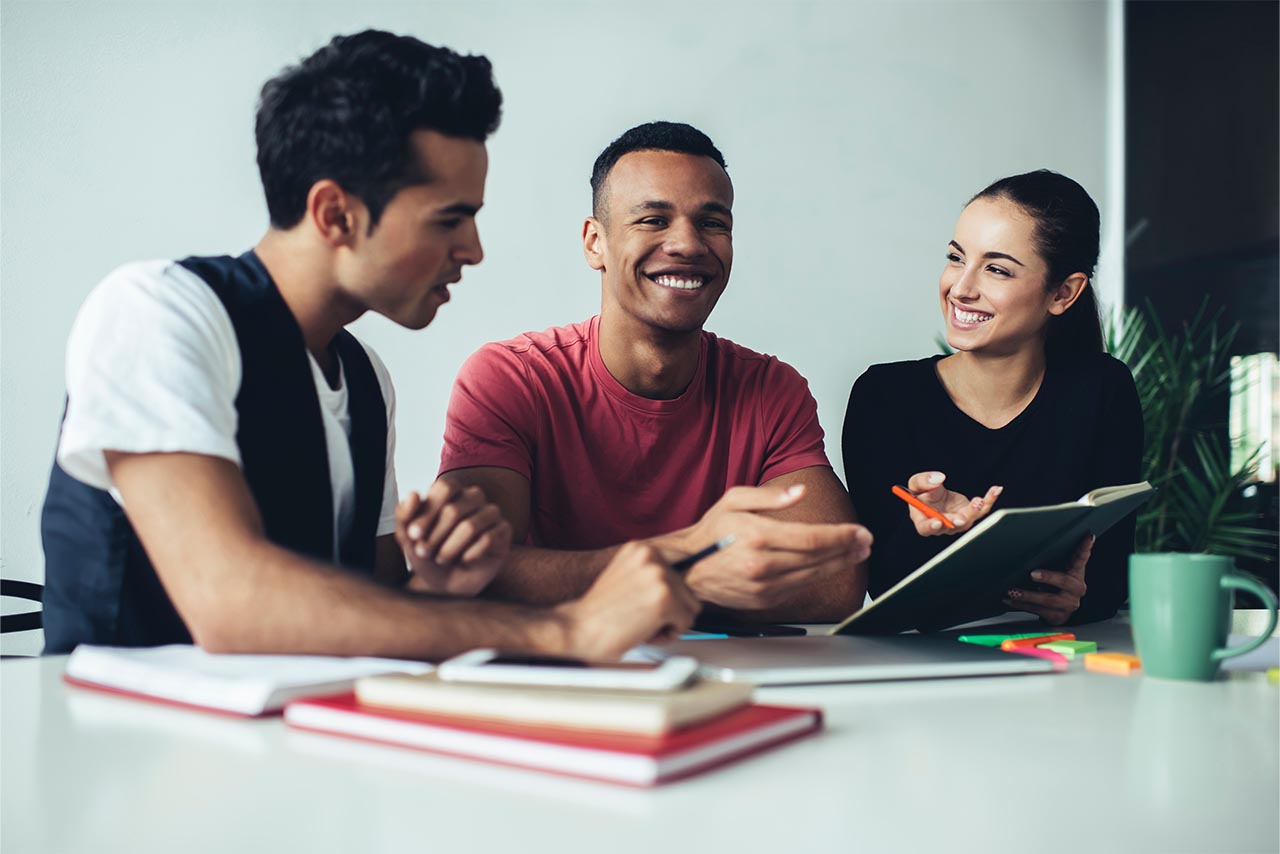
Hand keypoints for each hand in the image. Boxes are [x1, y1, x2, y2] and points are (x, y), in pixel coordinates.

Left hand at [395, 480, 511, 596]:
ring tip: (441, 559)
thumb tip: (412, 494)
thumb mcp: (409, 539)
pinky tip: (464, 560)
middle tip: (424, 553)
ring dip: (450, 548)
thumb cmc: (429, 556)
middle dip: (434, 537)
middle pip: (454, 510)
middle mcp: (473, 497)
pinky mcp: (504, 531)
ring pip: (470, 527)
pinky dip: (470, 554)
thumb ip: (404, 516)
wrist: (447, 584)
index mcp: (451, 491)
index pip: (444, 487)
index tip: (413, 535)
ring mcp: (491, 513)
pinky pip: (488, 539)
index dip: (427, 512)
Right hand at [555, 542, 700, 660]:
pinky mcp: (664, 598)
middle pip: (688, 591)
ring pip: (690, 608)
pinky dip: (668, 635)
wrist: (575, 628)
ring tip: (640, 623)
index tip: (645, 605)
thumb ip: (651, 577)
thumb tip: (684, 586)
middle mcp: (652, 556)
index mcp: (642, 548)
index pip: (679, 576)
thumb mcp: (627, 580)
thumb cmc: (599, 613)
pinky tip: (642, 631)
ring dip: (669, 623)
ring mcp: (659, 575)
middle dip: (669, 612)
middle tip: (638, 618)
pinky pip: (686, 623)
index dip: (664, 598)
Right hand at [673, 484, 872, 610]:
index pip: (813, 538)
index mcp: (759, 537)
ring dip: (839, 564)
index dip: (842, 536)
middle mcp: (764, 565)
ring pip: (813, 575)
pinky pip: (800, 587)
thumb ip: (770, 497)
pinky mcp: (765, 600)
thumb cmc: (710, 534)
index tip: (860, 532)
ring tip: (855, 553)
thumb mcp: (734, 500)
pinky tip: (829, 566)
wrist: (687, 568)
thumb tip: (799, 493)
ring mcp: (765, 586)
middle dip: (847, 549)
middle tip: (865, 542)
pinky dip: (818, 576)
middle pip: (819, 558)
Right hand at [903, 471, 1002, 535]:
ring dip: (974, 511)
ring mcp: (957, 521)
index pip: (925, 528)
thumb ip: (923, 481)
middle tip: (962, 517)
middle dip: (957, 521)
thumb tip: (938, 479)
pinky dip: (989, 500)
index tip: (937, 521)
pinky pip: (981, 510)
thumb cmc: (923, 490)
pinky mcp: (969, 514)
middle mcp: (941, 525)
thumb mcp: (916, 483)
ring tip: (979, 500)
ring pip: (968, 520)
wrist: (934, 491)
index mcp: (923, 519)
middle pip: (949, 527)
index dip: (931, 527)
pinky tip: (995, 490)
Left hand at [1004, 535, 1092, 624]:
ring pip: (1048, 600)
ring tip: (1013, 590)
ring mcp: (1068, 604)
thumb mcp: (1057, 570)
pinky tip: (1010, 600)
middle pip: (1064, 581)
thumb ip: (1052, 559)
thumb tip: (1031, 543)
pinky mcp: (1058, 616)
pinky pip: (1038, 611)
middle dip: (1048, 577)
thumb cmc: (1055, 584)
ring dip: (1028, 595)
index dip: (1085, 547)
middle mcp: (1076, 589)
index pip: (1081, 558)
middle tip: (1032, 573)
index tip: (1088, 536)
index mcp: (1076, 573)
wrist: (1060, 611)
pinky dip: (1021, 605)